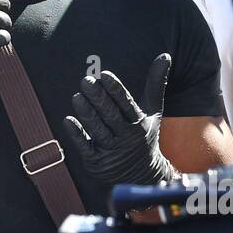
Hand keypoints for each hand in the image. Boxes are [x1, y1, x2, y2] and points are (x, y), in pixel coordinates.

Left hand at [63, 53, 176, 186]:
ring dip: (86, 113)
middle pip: (110, 116)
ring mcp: (111, 151)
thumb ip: (155, 84)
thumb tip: (165, 55)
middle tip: (85, 81)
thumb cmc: (144, 135)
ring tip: (76, 96)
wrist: (143, 176)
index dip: (116, 90)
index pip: (127, 104)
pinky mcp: (97, 162)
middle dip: (98, 98)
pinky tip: (68, 120)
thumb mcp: (153, 112)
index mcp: (139, 123)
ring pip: (97, 130)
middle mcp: (126, 137)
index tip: (104, 75)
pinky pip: (85, 147)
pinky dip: (77, 135)